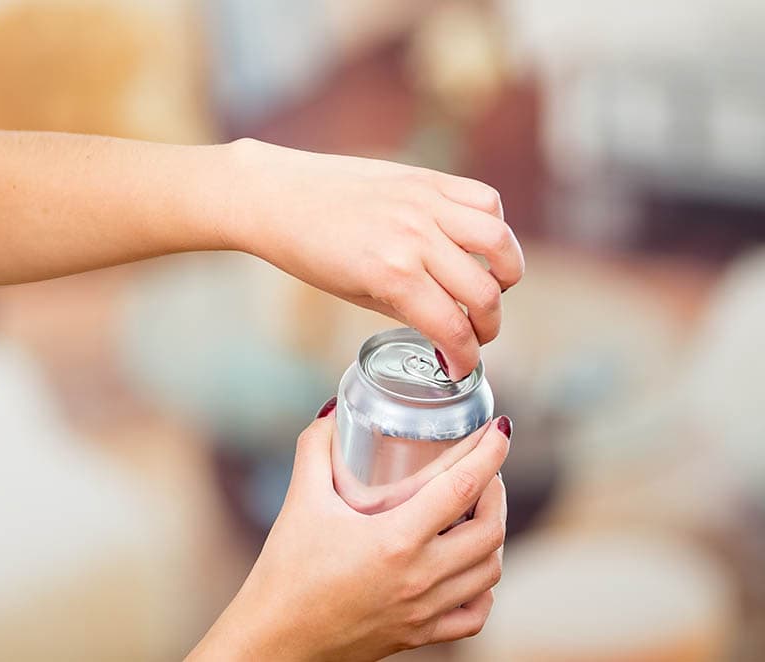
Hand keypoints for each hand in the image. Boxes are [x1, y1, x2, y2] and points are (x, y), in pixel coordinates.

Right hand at [188, 413, 510, 660]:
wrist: (275, 640)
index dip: (490, 453)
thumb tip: (331, 412)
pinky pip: (474, 615)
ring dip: (493, 535)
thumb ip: (316, 449)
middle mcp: (420, 578)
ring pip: (490, 571)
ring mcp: (424, 611)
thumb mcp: (301, 502)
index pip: (463, 487)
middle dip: (496, 491)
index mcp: (395, 540)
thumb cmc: (285, 573)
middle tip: (484, 470)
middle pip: (491, 530)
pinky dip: (482, 587)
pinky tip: (468, 568)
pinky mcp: (419, 635)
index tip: (500, 431)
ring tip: (476, 512)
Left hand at [223, 139, 524, 379]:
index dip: (465, 358)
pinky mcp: (427, 179)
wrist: (278, 196)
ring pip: (499, 243)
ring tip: (490, 287)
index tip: (462, 368)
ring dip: (506, 275)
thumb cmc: (309, 252)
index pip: (452, 328)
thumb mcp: (356, 295)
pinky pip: (484, 200)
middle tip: (476, 334)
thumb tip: (446, 328)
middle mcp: (416, 238)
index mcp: (392, 276)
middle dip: (488, 326)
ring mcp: (425, 204)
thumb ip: (408, 308)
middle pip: (485, 293)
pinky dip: (492, 225)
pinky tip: (474, 244)